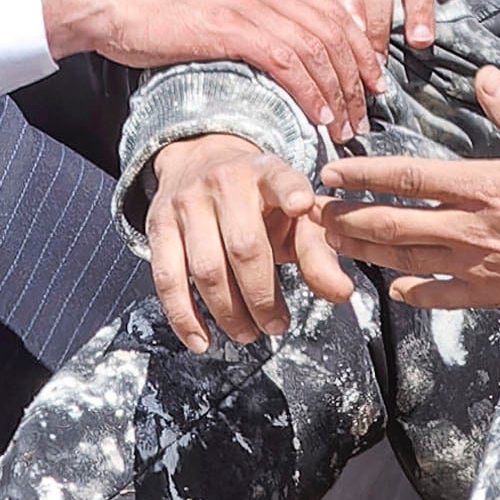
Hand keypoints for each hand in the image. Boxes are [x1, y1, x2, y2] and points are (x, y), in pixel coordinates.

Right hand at [42, 0, 374, 141]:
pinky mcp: (227, 26)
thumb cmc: (151, 9)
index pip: (330, 11)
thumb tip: (273, 56)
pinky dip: (308, 90)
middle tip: (364, 116)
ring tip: (345, 127)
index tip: (370, 84)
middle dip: (356, 78)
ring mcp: (246, 4)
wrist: (106, 1)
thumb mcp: (210, 3)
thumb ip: (246, 20)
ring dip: (337, 92)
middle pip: (333, 31)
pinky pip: (285, 60)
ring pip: (316, 48)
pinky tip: (317, 116)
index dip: (359, 50)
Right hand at [142, 134, 350, 348]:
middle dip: (262, 297)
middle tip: (276, 325)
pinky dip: (184, 316)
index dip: (291, 192)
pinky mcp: (159, 226)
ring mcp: (187, 203)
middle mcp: (225, 183)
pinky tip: (201, 339)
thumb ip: (318, 252)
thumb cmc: (257, 199)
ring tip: (248, 333)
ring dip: (229, 312)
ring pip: (206, 269)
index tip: (302, 206)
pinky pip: (167, 278)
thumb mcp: (293, 214)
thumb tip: (340, 293)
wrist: (199, 160)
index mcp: (266, 173)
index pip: (280, 178)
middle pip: (244, 247)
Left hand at [312, 68, 499, 314]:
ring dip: (369, 252)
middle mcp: (474, 229)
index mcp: (487, 186)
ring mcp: (481, 267)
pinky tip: (396, 288)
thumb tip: (483, 77)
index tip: (331, 171)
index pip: (409, 178)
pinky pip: (443, 298)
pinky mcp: (495, 294)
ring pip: (409, 262)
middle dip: (350, 218)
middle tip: (315, 213)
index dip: (364, 175)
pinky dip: (414, 293)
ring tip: (337, 244)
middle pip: (395, 225)